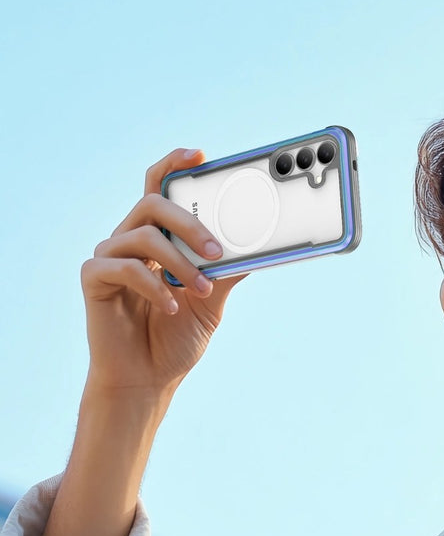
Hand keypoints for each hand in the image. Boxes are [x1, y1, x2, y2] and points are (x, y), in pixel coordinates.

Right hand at [81, 148, 245, 394]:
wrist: (148, 380)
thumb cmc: (175, 339)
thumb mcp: (211, 302)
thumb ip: (226, 273)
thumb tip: (258, 248)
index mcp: (158, 241)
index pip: (160, 190)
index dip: (175, 166)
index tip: (201, 155)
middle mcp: (131, 242)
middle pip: (153, 204)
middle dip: (189, 223)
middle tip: (215, 251)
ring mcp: (110, 258)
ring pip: (143, 235)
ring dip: (179, 263)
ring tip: (201, 291)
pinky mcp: (94, 279)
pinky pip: (124, 267)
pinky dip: (153, 286)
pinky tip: (170, 308)